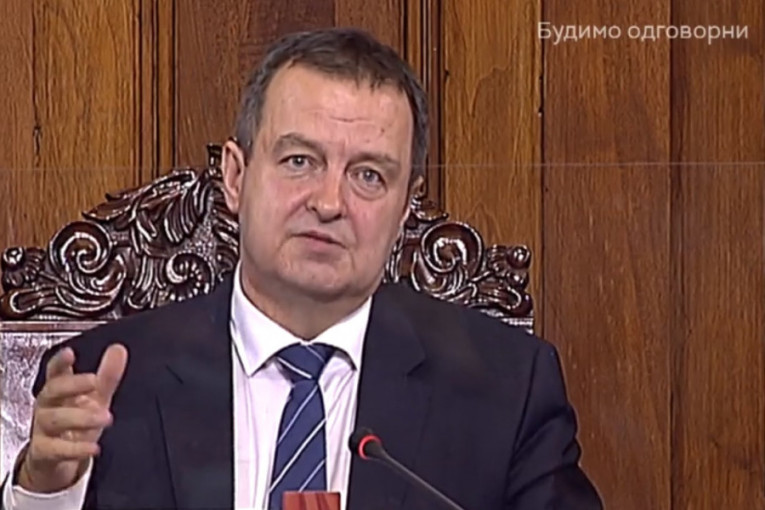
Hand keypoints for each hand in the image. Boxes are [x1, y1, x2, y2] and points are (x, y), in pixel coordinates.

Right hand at [18, 343, 127, 492]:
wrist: (56, 463)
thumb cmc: (75, 425)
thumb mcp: (95, 398)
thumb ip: (107, 375)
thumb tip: (119, 349)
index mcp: (59, 390)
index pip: (56, 372)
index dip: (60, 362)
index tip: (69, 353)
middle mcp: (47, 406)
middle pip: (53, 390)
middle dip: (72, 384)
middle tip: (94, 382)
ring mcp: (43, 429)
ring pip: (56, 419)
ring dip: (82, 417)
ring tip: (105, 417)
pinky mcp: (43, 452)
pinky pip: (56, 449)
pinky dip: (75, 448)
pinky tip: (93, 447)